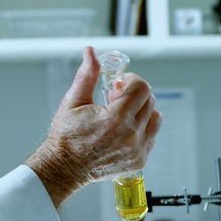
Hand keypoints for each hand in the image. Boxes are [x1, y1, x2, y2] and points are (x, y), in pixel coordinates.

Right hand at [26, 47, 161, 206]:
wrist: (64, 167)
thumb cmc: (66, 137)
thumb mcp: (73, 101)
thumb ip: (87, 75)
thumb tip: (91, 53)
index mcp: (115, 120)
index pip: (141, 88)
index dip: (130, 80)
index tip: (117, 84)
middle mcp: (130, 136)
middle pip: (150, 100)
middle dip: (134, 94)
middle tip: (114, 99)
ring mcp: (137, 150)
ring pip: (155, 118)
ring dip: (141, 111)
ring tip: (120, 115)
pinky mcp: (139, 161)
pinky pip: (151, 136)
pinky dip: (141, 128)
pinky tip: (121, 130)